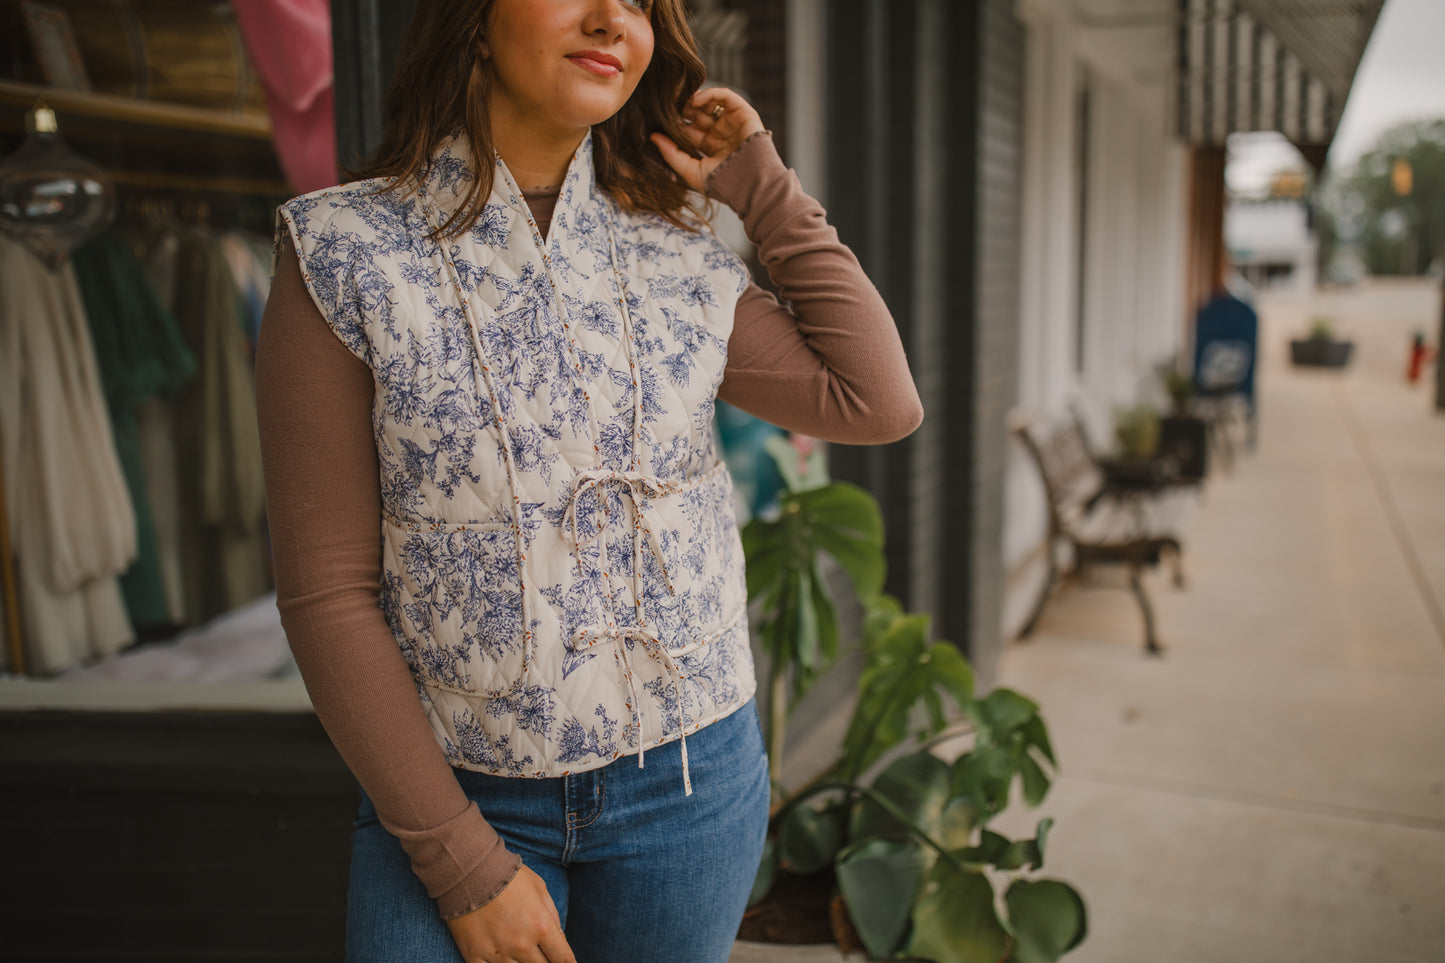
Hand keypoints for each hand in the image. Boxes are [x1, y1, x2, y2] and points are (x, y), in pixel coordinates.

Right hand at [444, 865, 575, 962]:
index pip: (562, 958)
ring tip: (520, 953)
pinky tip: (500, 961)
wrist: (469, 871)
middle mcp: (522, 944)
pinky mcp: (475, 956)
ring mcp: (498, 953)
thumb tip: (559, 936)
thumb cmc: (508, 876)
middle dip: (546, 962)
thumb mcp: (539, 887)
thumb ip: (552, 913)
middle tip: (542, 953)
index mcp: (541, 926)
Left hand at [650, 87, 765, 193]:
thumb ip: (671, 154)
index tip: (660, 120)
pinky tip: (696, 100)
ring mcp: (732, 122)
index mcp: (710, 146)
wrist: (751, 184)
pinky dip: (710, 93)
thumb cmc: (722, 183)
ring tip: (683, 103)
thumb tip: (652, 136)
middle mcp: (721, 133)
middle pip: (698, 114)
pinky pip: (725, 96)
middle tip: (670, 108)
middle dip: (683, 109)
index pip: (689, 129)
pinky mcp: (743, 113)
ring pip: (710, 103)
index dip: (675, 123)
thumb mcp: (691, 171)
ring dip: (695, 100)